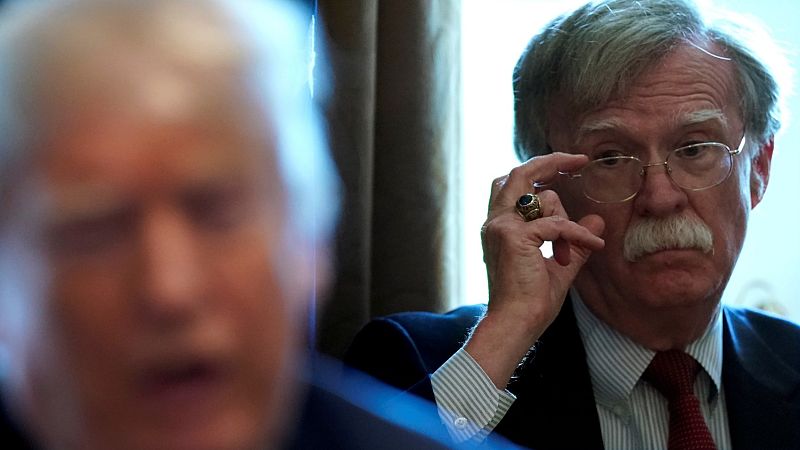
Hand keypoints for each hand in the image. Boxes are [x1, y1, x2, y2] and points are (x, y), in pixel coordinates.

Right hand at [465, 152, 604, 387]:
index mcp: (499, 226)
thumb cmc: (531, 301)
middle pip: (520, 174)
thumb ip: (575, 241)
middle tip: (578, 159)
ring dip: (566, 220)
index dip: (538, 171)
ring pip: (542, 197)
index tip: (567, 165)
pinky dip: (577, 233)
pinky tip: (592, 244)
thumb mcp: (560, 266)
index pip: (513, 184)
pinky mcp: (514, 236)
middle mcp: (495, 222)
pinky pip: (556, 224)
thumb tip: (596, 220)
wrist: (515, 323)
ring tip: (570, 254)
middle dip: (550, 162)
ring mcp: (502, 226)